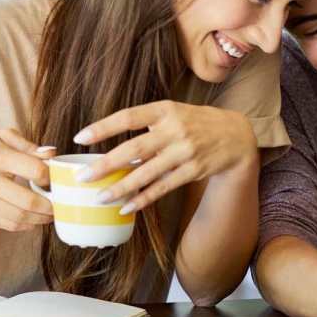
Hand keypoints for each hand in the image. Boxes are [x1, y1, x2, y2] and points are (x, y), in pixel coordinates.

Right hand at [0, 129, 54, 231]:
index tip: (55, 179)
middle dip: (51, 206)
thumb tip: (52, 153)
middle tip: (60, 204)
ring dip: (42, 219)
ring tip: (51, 213)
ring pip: (21, 216)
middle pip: (29, 200)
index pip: (35, 170)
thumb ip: (27, 145)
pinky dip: (26, 225)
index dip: (50, 177)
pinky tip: (34, 219)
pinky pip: (9, 224)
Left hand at [72, 101, 256, 212]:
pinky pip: (163, 187)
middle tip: (83, 177)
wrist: (236, 135)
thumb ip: (147, 122)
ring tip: (100, 197)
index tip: (80, 138)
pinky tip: (126, 206)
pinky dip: (143, 198)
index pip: (128, 117)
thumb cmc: (196, 122)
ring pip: (147, 173)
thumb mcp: (174, 111)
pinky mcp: (193, 170)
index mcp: (165, 109)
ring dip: (121, 187)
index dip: (103, 127)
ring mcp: (185, 151)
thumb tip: (111, 143)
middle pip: (134, 149)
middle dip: (106, 164)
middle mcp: (175, 129)